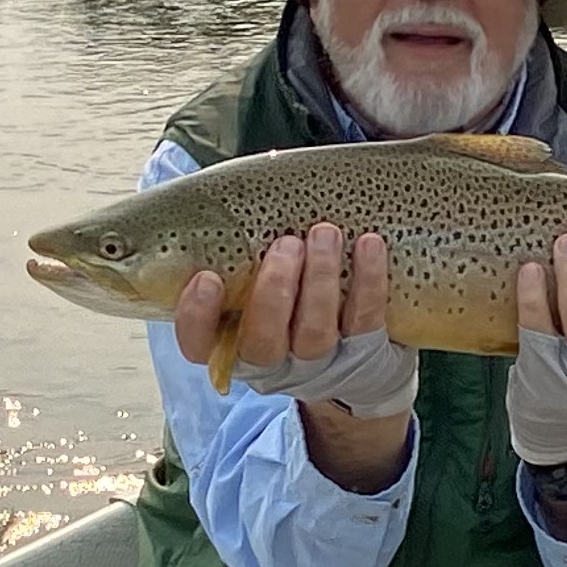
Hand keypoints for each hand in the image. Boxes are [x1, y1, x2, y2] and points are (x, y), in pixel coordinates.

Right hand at [175, 224, 416, 418]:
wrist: (360, 355)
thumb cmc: (293, 300)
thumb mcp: (259, 282)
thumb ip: (240, 257)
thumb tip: (221, 201)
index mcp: (233, 343)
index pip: (199, 344)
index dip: (197, 317)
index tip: (207, 277)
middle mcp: (273, 362)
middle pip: (262, 341)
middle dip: (273, 290)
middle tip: (287, 243)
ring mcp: (319, 364)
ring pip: (315, 332)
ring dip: (320, 278)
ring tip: (325, 233)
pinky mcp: (365, 354)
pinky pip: (366, 319)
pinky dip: (368, 281)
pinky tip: (369, 244)